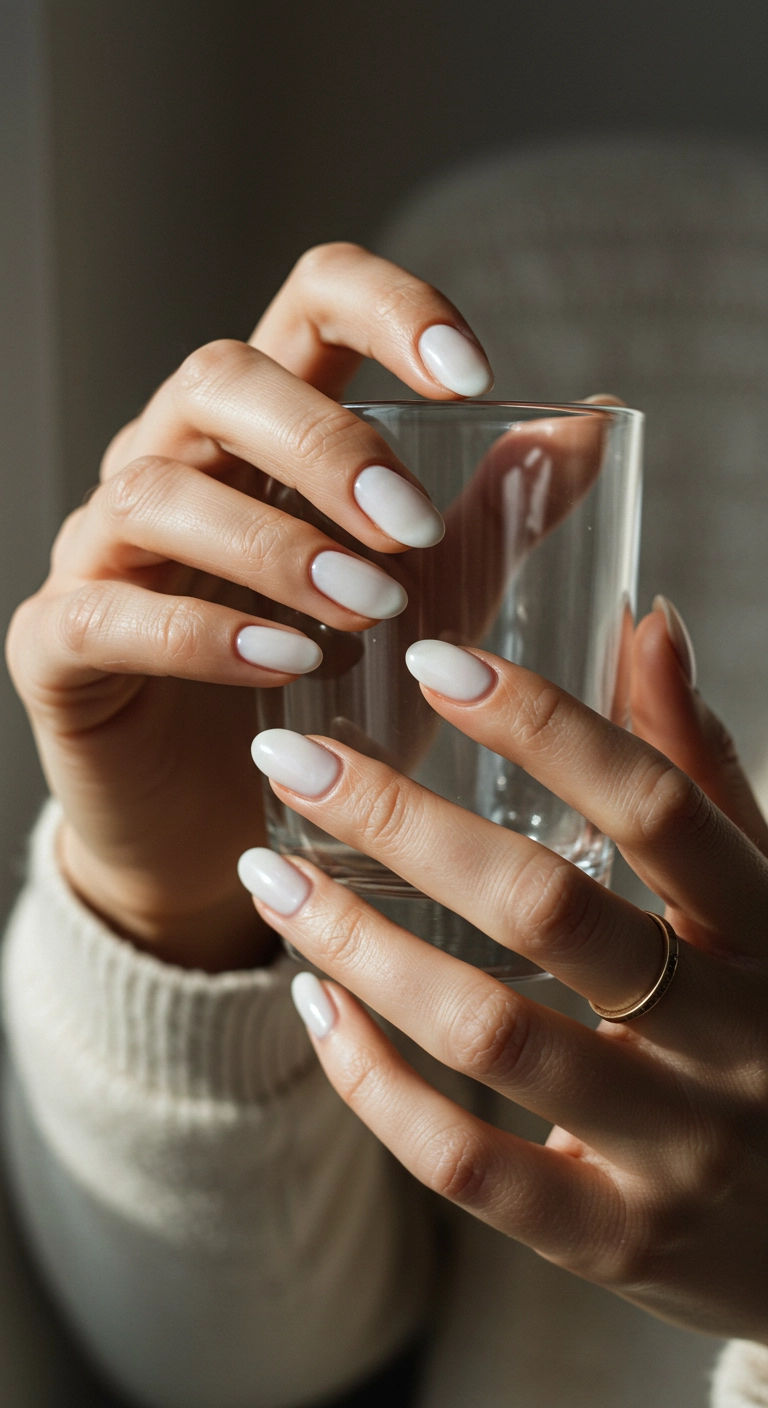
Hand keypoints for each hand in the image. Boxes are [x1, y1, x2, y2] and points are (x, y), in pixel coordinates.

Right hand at [6, 244, 493, 968]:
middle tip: (412, 529)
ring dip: (274, 543)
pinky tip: (283, 664)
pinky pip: (106, 611)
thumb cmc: (324, 698)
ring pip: (156, 491)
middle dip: (326, 445)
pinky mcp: (60, 642)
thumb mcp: (428, 593)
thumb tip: (595, 426)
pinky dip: (199, 633)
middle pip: (220, 379)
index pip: (309, 304)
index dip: (388, 309)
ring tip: (365, 610)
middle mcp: (173, 464)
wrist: (221, 825)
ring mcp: (103, 550)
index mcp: (265, 432)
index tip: (472, 376)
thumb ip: (494, 511)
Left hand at [241, 603, 767, 1340]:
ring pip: (492, 1033)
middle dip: (406, 825)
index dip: (547, 724)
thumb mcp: (763, 899)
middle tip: (292, 759)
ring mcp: (677, 1149)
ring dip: (361, 946)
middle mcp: (733, 1036)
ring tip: (270, 875)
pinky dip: (374, 1083)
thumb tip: (642, 620)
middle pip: (552, 911)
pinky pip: (469, 1167)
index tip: (432, 662)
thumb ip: (697, 771)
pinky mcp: (616, 1242)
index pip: (657, 806)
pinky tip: (314, 1004)